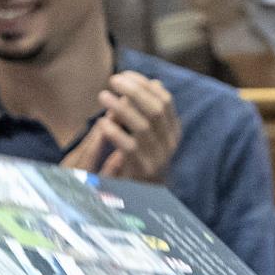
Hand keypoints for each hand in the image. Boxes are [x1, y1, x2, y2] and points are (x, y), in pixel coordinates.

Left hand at [60, 72, 180, 179]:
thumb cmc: (142, 161)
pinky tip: (101, 124)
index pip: (164, 100)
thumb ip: (151, 112)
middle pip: (155, 109)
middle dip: (134, 90)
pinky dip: (115, 132)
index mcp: (173, 132)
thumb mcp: (151, 136)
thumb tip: (155, 82)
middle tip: (113, 79)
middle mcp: (169, 144)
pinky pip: (128, 147)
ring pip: (142, 126)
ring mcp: (157, 158)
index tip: (125, 74)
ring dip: (120, 107)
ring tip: (102, 96)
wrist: (144, 200)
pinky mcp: (141, 171)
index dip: (145, 85)